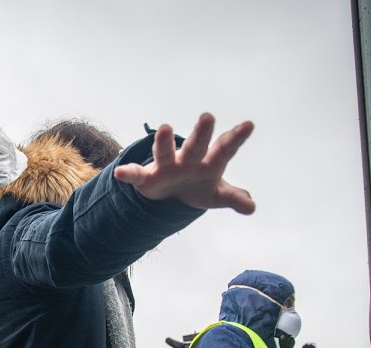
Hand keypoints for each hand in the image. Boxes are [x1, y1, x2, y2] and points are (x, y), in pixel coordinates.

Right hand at [113, 113, 254, 214]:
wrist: (170, 194)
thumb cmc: (198, 186)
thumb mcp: (217, 195)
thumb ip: (233, 197)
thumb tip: (251, 208)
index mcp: (207, 162)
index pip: (224, 149)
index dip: (235, 138)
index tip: (249, 126)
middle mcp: (187, 159)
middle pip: (196, 145)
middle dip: (201, 133)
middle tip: (208, 117)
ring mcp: (166, 166)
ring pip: (164, 153)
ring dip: (164, 142)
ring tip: (165, 129)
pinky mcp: (146, 178)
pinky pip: (135, 175)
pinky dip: (127, 173)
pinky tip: (120, 172)